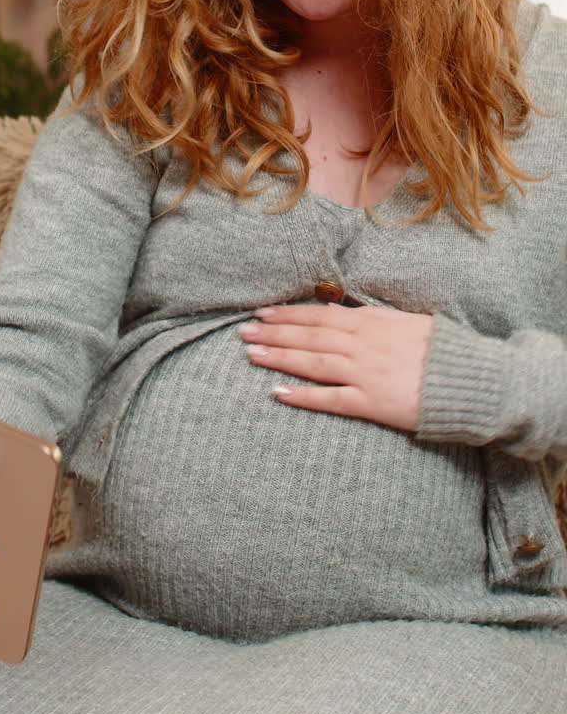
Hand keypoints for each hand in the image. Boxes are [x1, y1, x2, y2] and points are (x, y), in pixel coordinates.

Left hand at [239, 302, 433, 431]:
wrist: (468, 379)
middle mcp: (361, 344)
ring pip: (312, 362)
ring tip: (252, 354)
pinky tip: (279, 394)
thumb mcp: (407, 322)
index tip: (264, 313)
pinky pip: (330, 399)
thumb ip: (375, 318)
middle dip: (274, 333)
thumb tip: (348, 311)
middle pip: (308, 336)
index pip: (319, 315)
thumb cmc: (441, 350)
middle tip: (245, 332)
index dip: (288, 314)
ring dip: (279, 357)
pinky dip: (302, 396)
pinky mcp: (370, 402)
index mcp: (370, 322)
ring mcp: (363, 373)